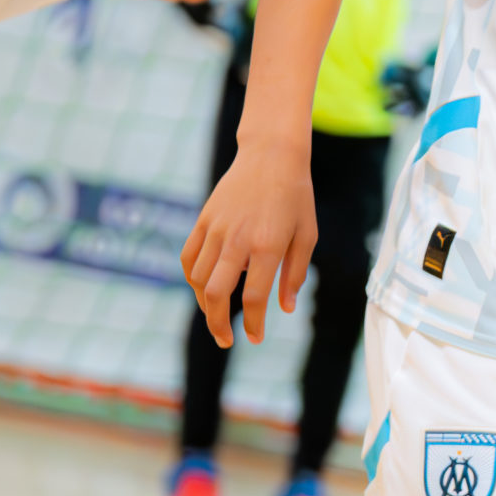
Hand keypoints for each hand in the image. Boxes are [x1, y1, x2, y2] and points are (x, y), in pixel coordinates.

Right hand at [181, 136, 317, 348]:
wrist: (271, 155)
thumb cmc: (296, 197)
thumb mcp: (307, 236)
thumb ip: (295, 274)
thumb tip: (286, 309)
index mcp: (268, 245)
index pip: (254, 296)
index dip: (253, 323)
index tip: (254, 338)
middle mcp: (238, 239)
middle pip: (217, 293)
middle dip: (217, 323)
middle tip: (225, 340)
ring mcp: (216, 229)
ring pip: (198, 278)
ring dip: (205, 303)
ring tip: (217, 315)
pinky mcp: (203, 220)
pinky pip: (188, 257)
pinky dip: (192, 279)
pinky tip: (203, 289)